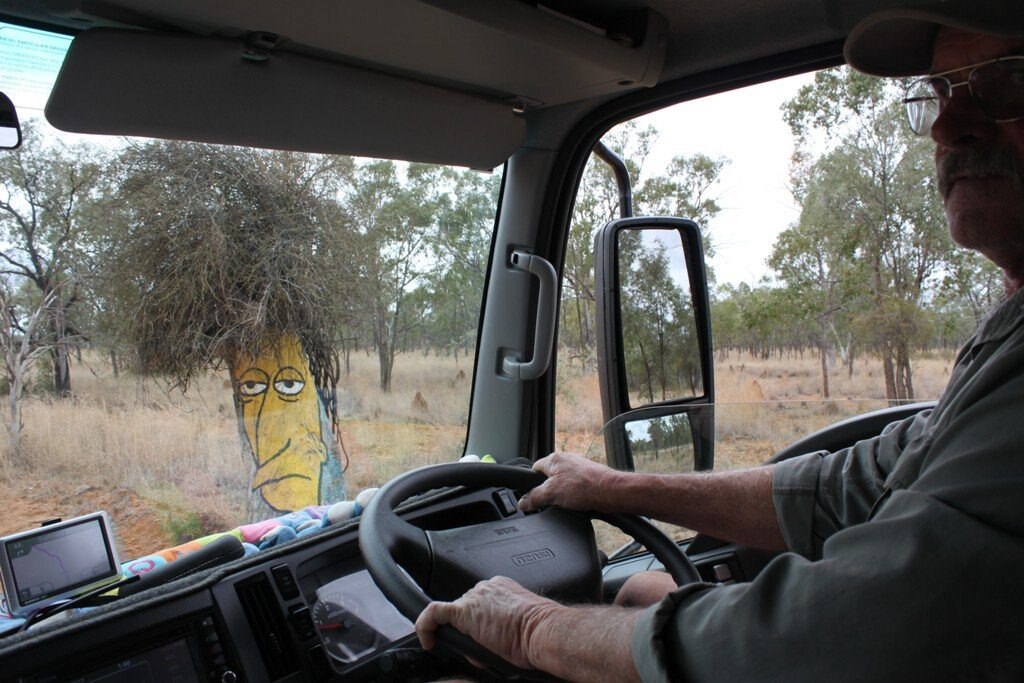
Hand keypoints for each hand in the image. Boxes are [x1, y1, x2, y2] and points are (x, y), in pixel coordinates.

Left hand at [415, 576, 558, 669]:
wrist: (543, 632)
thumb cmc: (540, 633)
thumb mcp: (523, 624)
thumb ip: (506, 624)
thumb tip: (497, 641)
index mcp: (502, 587)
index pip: (480, 604)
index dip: (481, 624)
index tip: (488, 638)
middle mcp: (487, 588)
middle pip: (467, 611)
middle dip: (472, 634)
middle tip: (486, 651)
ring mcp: (474, 599)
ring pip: (454, 618)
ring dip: (463, 638)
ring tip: (480, 653)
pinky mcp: (463, 612)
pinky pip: (433, 614)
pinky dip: (426, 626)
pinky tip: (429, 641)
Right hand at [518, 451, 620, 512]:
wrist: (610, 491)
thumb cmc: (584, 487)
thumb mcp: (551, 493)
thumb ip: (534, 497)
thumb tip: (522, 502)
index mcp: (553, 459)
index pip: (534, 469)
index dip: (532, 484)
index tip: (533, 495)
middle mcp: (565, 460)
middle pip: (548, 477)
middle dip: (549, 490)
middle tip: (552, 501)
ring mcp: (578, 467)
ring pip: (562, 483)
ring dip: (562, 494)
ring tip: (567, 502)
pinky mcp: (588, 476)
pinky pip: (574, 487)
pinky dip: (574, 495)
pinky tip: (578, 502)